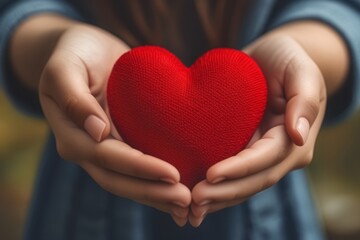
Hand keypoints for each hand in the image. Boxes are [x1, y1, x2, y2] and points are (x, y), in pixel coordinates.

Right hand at [38, 24, 190, 225]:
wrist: (87, 49)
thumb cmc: (75, 53)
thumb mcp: (64, 68)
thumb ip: (74, 98)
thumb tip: (98, 132)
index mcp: (71, 135)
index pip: (108, 157)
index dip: (140, 168)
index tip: (173, 174)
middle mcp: (87, 149)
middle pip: (119, 179)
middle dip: (152, 191)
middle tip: (187, 200)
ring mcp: (104, 149)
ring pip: (130, 182)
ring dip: (157, 195)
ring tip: (188, 205)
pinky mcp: (121, 142)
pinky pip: (138, 168)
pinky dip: (157, 183)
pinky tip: (179, 191)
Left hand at [189, 34, 325, 226]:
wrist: (270, 58)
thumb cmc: (287, 60)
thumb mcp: (301, 71)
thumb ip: (304, 100)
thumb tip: (298, 135)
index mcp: (294, 138)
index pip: (266, 159)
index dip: (240, 169)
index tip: (211, 174)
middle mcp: (280, 154)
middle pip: (253, 180)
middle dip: (225, 192)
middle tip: (193, 199)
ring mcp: (262, 156)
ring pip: (242, 185)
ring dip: (218, 198)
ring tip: (190, 205)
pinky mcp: (245, 151)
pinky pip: (232, 175)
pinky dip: (216, 188)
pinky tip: (193, 194)